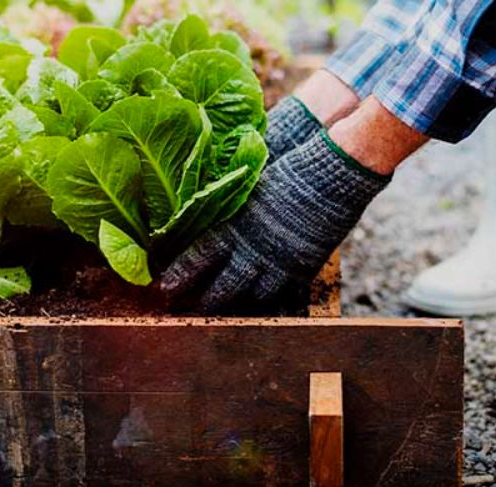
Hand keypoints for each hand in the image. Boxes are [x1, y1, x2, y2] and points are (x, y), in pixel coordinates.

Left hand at [160, 131, 389, 312]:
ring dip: (234, 306)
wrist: (331, 173)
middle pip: (221, 288)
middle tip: (187, 309)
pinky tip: (262, 307)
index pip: (196, 259)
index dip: (179, 276)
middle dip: (201, 302)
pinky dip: (270, 303)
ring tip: (222, 312)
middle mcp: (251, 252)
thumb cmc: (285, 164)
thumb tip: (195, 199)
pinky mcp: (303, 269)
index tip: (164, 287)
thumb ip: (222, 197)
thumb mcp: (244, 178)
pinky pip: (283, 297)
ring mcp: (278, 265)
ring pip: (250, 298)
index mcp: (232, 227)